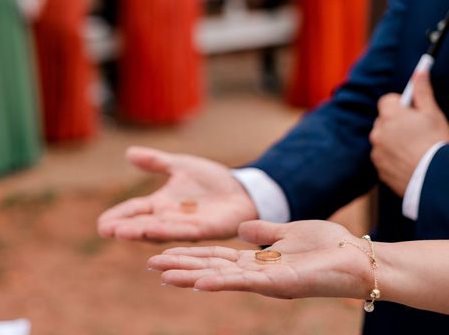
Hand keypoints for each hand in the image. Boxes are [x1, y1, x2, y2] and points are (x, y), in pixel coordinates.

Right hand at [97, 147, 257, 240]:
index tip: (101, 223)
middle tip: (106, 230)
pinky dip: (171, 232)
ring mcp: (188, 225)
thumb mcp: (180, 165)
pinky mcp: (207, 229)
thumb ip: (156, 162)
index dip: (119, 216)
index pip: (136, 211)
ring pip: (161, 231)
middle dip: (126, 227)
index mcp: (162, 204)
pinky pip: (187, 232)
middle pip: (144, 224)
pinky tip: (157, 231)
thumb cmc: (211, 180)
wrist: (241, 189)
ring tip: (122, 233)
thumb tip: (129, 153)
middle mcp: (171, 218)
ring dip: (142, 233)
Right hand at [147, 220, 373, 299]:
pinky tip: (199, 283)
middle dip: (181, 266)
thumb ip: (265, 232)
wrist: (361, 259)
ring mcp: (266, 280)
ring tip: (164, 275)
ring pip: (221, 278)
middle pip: (211, 268)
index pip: (215, 257)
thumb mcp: (290, 231)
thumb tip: (242, 229)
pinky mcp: (280, 282)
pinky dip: (220, 282)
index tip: (162, 252)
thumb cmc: (329, 246)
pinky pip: (245, 283)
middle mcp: (257, 273)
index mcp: (257, 261)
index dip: (189, 255)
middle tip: (151, 265)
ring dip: (192, 277)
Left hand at [370, 71, 448, 196]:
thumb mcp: (433, 114)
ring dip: (395, 141)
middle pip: (384, 120)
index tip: (414, 112)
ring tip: (416, 149)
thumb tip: (420, 70)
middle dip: (398, 123)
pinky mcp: (378, 168)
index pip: (387, 101)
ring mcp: (376, 151)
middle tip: (418, 131)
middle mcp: (378, 132)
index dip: (401, 105)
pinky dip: (394, 158)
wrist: (435, 180)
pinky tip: (411, 162)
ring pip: (384, 140)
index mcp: (389, 116)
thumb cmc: (437, 143)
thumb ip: (422, 91)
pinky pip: (384, 157)